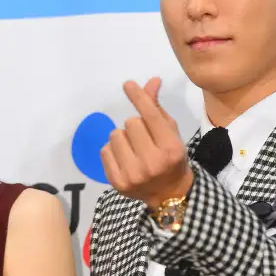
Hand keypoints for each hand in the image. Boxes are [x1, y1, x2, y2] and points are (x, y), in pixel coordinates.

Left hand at [100, 77, 193, 207]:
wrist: (169, 194)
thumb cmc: (171, 158)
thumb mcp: (170, 132)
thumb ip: (157, 108)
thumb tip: (151, 81)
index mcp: (170, 148)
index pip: (151, 116)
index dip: (139, 97)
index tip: (128, 84)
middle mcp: (152, 162)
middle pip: (130, 123)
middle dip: (135, 125)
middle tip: (143, 137)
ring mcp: (133, 174)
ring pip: (115, 135)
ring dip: (122, 138)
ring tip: (133, 149)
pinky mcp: (117, 182)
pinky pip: (104, 150)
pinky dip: (112, 150)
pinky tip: (124, 159)